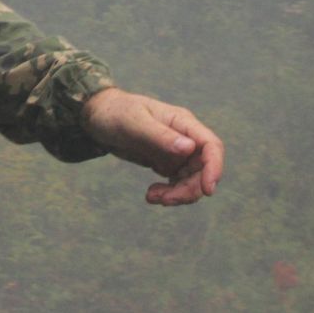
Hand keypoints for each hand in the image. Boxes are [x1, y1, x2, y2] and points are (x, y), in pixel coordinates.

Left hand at [78, 88, 224, 205]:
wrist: (99, 117)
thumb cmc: (116, 112)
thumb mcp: (134, 122)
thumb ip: (161, 135)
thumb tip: (189, 147)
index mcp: (183, 123)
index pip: (211, 146)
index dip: (215, 168)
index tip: (208, 190)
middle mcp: (185, 138)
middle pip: (203, 169)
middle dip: (190, 189)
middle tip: (165, 200)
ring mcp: (177, 152)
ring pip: (191, 181)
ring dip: (178, 194)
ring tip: (153, 197)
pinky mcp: (167, 163)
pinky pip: (178, 184)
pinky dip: (168, 193)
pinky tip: (151, 194)